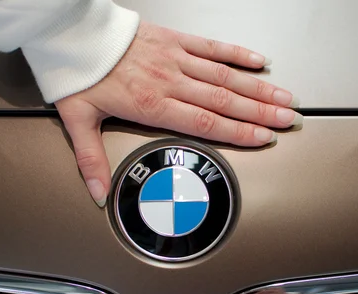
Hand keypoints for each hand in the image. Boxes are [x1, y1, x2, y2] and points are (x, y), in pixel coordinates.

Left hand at [55, 22, 301, 206]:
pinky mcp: (174, 39)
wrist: (71, 32)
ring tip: (283, 96)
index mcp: (150, 105)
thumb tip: (99, 195)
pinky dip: (236, 53)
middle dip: (259, 112)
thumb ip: (91, 161)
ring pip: (223, 75)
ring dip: (256, 88)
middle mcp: (168, 81)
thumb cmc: (76, 74)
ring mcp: (174, 58)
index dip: (237, 132)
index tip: (262, 138)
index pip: (203, 123)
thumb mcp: (78, 122)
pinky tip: (258, 61)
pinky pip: (211, 46)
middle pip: (222, 101)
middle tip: (286, 121)